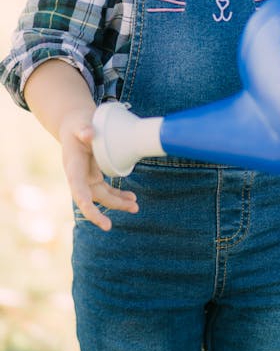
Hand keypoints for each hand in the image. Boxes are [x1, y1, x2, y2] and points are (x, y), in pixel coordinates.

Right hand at [59, 108, 138, 230]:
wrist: (75, 125)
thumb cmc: (77, 125)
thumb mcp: (79, 124)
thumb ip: (83, 130)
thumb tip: (89, 135)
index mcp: (72, 167)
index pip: (77, 189)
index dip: (83, 202)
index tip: (91, 212)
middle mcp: (79, 177)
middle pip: (90, 198)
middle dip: (100, 211)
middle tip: (109, 226)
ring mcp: (88, 178)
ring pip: (103, 196)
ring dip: (118, 203)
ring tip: (135, 206)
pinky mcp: (96, 176)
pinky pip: (108, 190)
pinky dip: (119, 196)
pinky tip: (132, 199)